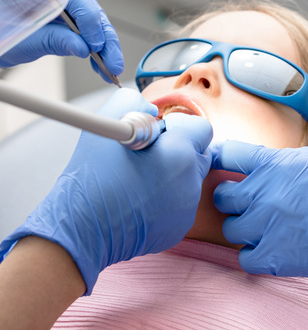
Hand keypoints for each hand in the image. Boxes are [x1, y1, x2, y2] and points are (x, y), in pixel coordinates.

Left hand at [0, 0, 122, 81]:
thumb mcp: (21, 39)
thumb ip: (52, 40)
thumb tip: (83, 48)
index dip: (88, 18)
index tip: (95, 44)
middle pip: (89, 7)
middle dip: (104, 38)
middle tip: (112, 62)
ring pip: (95, 19)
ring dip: (106, 45)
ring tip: (111, 68)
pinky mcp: (70, 9)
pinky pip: (90, 26)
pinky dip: (98, 45)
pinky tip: (102, 63)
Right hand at [0, 88, 211, 293]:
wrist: (82, 228)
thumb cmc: (94, 175)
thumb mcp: (108, 120)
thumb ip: (136, 102)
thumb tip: (153, 113)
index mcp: (181, 153)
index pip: (202, 129)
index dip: (181, 127)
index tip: (160, 135)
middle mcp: (191, 182)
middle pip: (199, 154)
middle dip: (180, 150)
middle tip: (149, 156)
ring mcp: (188, 209)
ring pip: (190, 180)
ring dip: (173, 174)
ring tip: (139, 180)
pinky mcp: (180, 228)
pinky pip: (181, 203)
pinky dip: (167, 199)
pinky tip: (140, 201)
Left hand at [212, 141, 307, 304]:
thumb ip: (282, 160)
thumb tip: (263, 164)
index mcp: (273, 164)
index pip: (226, 154)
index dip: (220, 158)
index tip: (221, 165)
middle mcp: (263, 194)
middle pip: (221, 196)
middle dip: (230, 198)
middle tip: (245, 201)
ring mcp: (268, 227)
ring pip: (230, 229)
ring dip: (242, 228)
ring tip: (262, 227)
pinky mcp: (276, 259)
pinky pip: (244, 258)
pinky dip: (253, 254)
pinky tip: (269, 247)